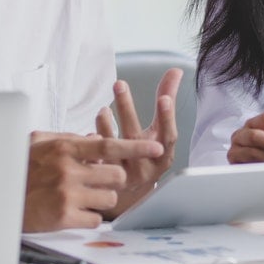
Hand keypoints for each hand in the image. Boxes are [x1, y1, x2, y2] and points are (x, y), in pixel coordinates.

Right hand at [22, 132, 161, 231]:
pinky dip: (88, 218)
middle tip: (97, 182)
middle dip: (112, 180)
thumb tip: (95, 137)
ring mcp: (67, 194)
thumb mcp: (38, 142)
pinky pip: (94, 219)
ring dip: (102, 200)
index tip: (156, 148)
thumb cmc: (16, 167)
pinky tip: (73, 213)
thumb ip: (68, 138)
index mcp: (65, 148)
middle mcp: (68, 170)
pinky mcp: (63, 217)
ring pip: (109, 199)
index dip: (137, 146)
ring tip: (83, 198)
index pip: (109, 144)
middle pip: (116, 175)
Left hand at [96, 69, 182, 214]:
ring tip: (103, 109)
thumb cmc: (149, 152)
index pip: (168, 135)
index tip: (164, 98)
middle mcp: (146, 166)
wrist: (133, 192)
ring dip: (106, 126)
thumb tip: (176, 71)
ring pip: (113, 148)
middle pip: (135, 137)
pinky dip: (91, 145)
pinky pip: (95, 160)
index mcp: (163, 155)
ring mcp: (124, 175)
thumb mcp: (160, 130)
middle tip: (119, 84)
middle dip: (127, 108)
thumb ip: (167, 99)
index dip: (167, 117)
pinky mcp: (105, 180)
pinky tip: (88, 134)